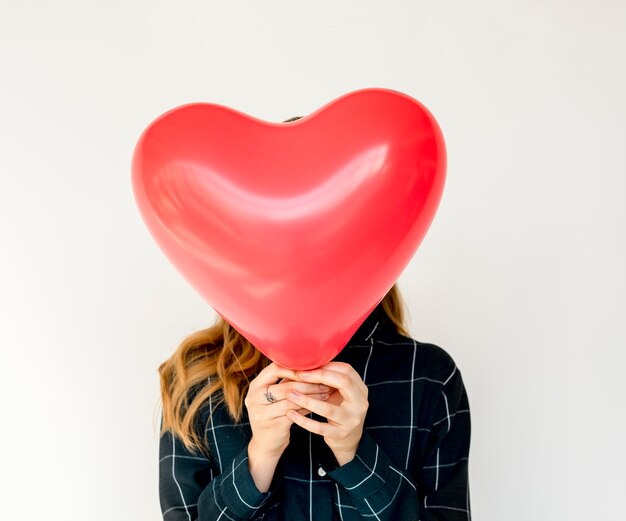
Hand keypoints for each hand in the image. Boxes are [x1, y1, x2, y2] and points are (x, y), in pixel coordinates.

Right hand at [244, 363, 330, 490]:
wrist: (265, 445)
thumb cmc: (274, 414)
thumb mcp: (274, 396)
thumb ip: (286, 382)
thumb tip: (312, 366)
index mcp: (255, 386)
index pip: (274, 369)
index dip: (294, 368)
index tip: (312, 369)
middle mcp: (254, 397)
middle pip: (285, 386)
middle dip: (308, 383)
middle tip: (325, 381)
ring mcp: (261, 412)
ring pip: (291, 400)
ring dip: (311, 395)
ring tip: (325, 392)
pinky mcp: (272, 425)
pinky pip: (294, 413)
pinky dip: (308, 408)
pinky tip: (318, 405)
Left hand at [285, 362, 368, 465]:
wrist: (350, 440)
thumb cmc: (340, 410)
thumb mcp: (341, 393)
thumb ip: (331, 379)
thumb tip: (308, 361)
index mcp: (360, 389)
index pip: (346, 371)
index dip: (326, 366)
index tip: (307, 366)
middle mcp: (360, 404)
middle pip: (343, 383)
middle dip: (319, 376)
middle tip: (299, 375)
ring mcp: (351, 420)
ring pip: (328, 408)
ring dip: (306, 400)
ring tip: (289, 393)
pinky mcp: (340, 435)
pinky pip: (319, 427)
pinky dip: (304, 420)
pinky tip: (290, 414)